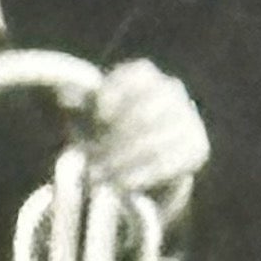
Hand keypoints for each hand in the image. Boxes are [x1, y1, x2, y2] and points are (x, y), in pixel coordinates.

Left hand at [81, 61, 208, 204]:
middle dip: (113, 139)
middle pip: (145, 112)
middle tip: (89, 160)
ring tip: (97, 177)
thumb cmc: (104, 131)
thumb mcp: (84, 114)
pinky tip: (121, 185)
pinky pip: (170, 163)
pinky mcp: (197, 148)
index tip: (99, 115)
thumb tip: (63, 95)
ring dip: (121, 163)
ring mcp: (188, 119)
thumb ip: (74, 101)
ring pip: (154, 142)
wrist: (138, 164)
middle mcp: (172, 91)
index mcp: (144, 76)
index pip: (136, 76)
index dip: (116, 93)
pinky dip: (142, 176)